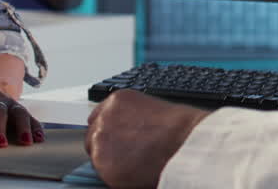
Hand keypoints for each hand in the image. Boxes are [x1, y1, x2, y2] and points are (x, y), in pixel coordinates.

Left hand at [86, 90, 209, 188]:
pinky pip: (104, 174)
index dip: (109, 133)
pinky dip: (117, 177)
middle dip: (106, 148)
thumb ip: (132, 118)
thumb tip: (129, 132)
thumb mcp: (152, 110)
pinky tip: (135, 172)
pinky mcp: (103, 164)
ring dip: (111, 162)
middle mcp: (104, 118)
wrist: (184, 141)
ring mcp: (101, 140)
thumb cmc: (179, 127)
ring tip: (135, 164)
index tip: (115, 141)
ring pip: (97, 158)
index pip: (98, 118)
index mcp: (116, 101)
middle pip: (93, 138)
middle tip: (125, 157)